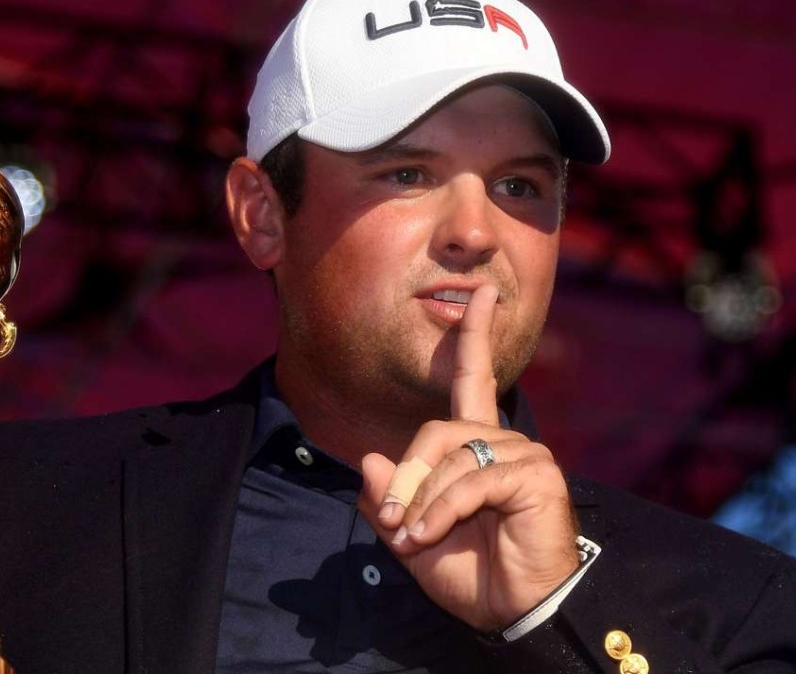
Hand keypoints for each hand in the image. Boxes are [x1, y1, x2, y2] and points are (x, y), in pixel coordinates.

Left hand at [357, 285, 578, 631]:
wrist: (517, 613)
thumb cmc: (473, 575)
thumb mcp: (413, 537)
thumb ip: (391, 500)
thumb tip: (372, 460)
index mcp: (477, 446)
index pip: (475, 379)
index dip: (477, 335)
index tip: (485, 295)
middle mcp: (503, 440)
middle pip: (436, 429)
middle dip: (407, 477)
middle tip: (392, 520)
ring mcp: (524, 455)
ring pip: (450, 455)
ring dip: (421, 501)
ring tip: (414, 536)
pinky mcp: (536, 475)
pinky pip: (470, 480)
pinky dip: (440, 509)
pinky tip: (429, 534)